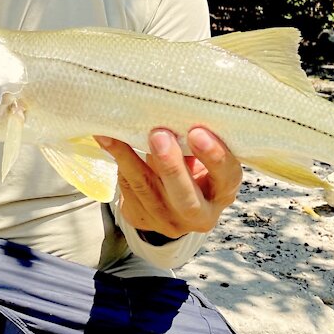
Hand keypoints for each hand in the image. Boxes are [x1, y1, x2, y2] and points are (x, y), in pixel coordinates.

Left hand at [95, 127, 241, 239]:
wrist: (172, 204)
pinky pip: (128, 189)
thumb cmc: (194, 167)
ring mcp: (169, 222)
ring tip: (115, 133)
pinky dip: (118, 161)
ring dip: (129, 158)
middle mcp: (200, 215)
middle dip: (171, 167)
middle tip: (159, 135)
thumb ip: (193, 143)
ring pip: (146, 190)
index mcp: (222, 193)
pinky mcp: (142, 219)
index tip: (197, 132)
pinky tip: (106, 140)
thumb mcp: (202, 157)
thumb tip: (173, 111)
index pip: (226, 177)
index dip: (214, 157)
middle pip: (186, 199)